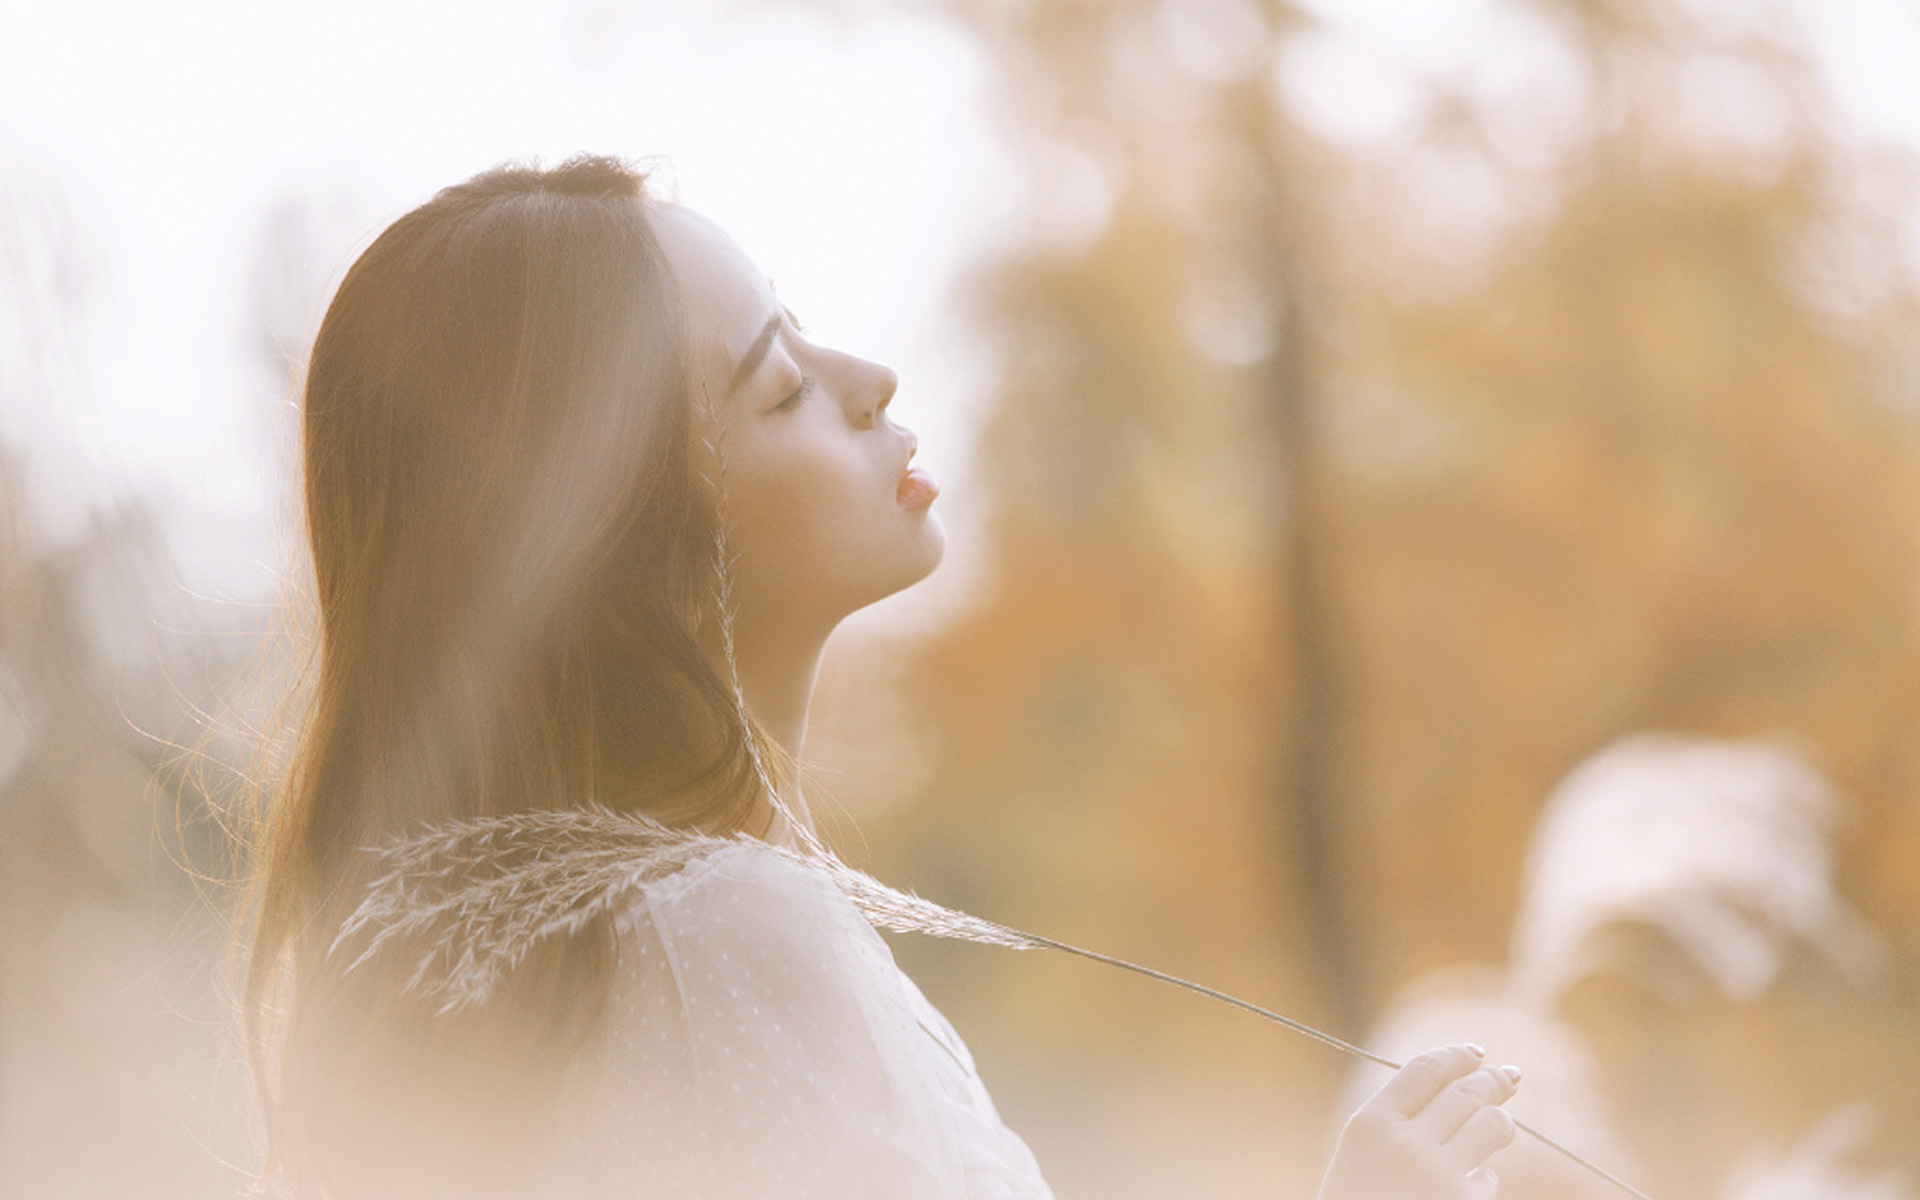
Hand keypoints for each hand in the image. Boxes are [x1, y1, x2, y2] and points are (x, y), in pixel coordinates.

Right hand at [1317, 1043, 1518, 1199]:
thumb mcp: (1360, 1159)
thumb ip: (1396, 1126)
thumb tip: (1453, 1094)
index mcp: (1370, 1124)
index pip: (1424, 1069)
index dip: (1455, 1055)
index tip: (1476, 1052)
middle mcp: (1405, 1141)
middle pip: (1465, 1091)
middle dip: (1493, 1080)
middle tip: (1510, 1076)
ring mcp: (1439, 1174)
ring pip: (1491, 1124)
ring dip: (1502, 1121)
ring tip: (1502, 1123)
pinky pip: (1488, 1178)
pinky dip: (1484, 1178)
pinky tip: (1473, 1186)